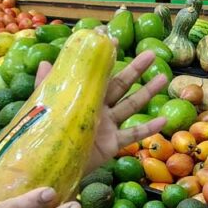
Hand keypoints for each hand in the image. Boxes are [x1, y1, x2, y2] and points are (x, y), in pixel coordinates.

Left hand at [36, 50, 167, 172]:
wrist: (49, 166)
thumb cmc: (47, 135)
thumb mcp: (45, 107)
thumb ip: (46, 86)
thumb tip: (44, 61)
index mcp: (84, 97)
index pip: (99, 74)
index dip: (108, 59)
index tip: (117, 41)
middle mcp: (99, 109)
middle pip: (121, 85)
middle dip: (136, 70)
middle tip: (151, 54)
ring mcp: (108, 126)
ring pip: (132, 105)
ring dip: (148, 92)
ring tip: (163, 78)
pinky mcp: (112, 144)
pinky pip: (133, 135)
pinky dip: (148, 129)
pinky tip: (164, 121)